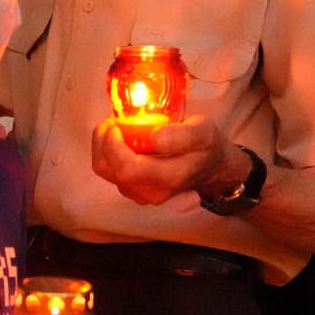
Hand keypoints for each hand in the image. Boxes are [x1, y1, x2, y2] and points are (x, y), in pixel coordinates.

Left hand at [90, 116, 242, 205]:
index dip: (114, 145)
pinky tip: (120, 138)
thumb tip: (154, 137)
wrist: (212, 167)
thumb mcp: (204, 131)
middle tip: (112, 120)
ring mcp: (140, 194)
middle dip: (103, 141)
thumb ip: (181, 135)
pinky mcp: (133, 190)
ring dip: (103, 145)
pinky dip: (107, 152)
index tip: (117, 123)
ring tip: (116, 126)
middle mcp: (151, 192)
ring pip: (104, 170)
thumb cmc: (206, 146)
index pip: (127, 169)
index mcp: (170, 177)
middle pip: (108, 170)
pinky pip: (109, 171)